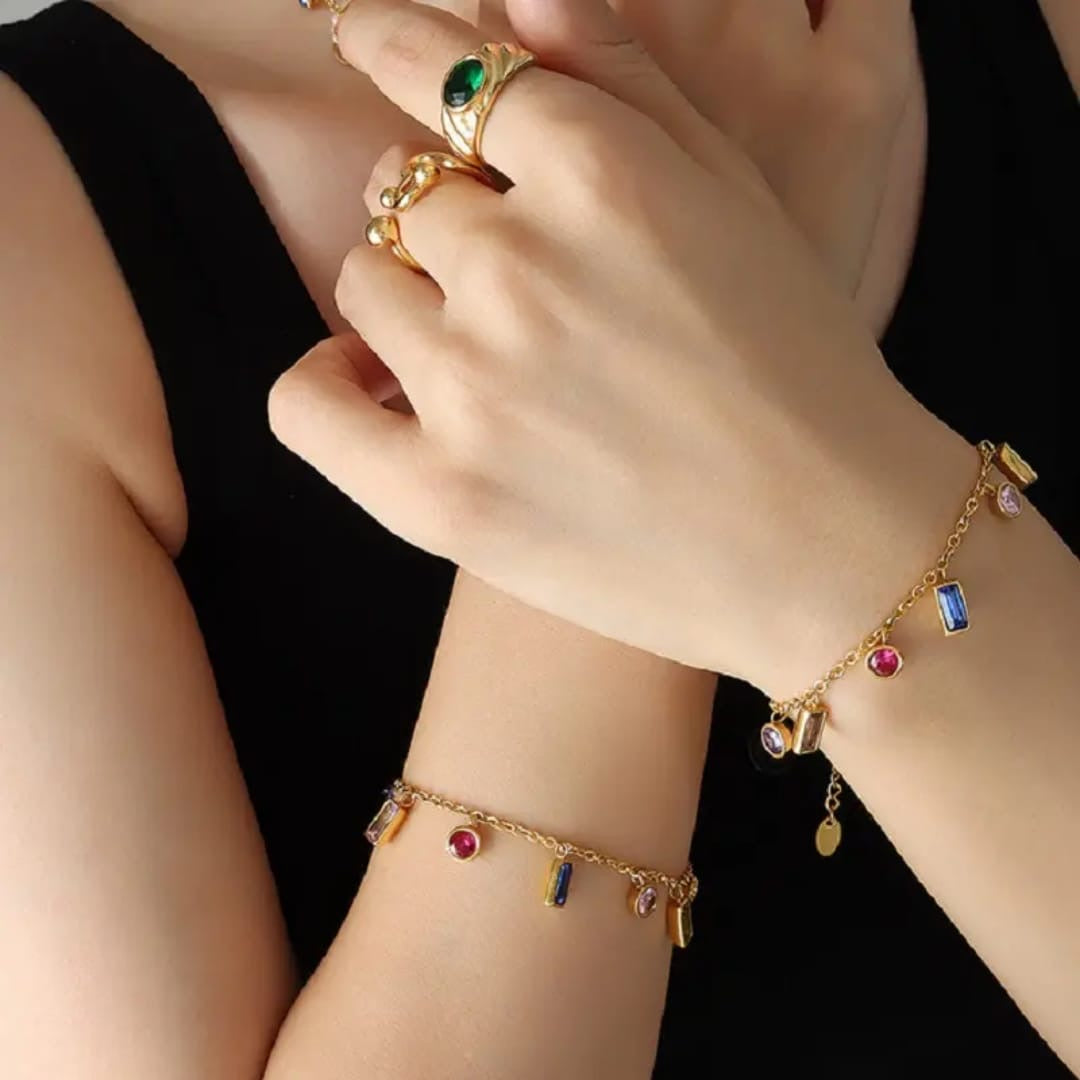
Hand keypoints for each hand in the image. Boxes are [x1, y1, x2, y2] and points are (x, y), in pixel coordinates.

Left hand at [269, 0, 965, 691]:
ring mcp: (474, 387)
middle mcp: (524, 268)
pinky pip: (306, 403)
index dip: (395, 48)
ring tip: (489, 358)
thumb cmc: (801, 371)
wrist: (826, 547)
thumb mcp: (738, 199)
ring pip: (362, 286)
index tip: (364, 37)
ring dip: (408, 303)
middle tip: (516, 282)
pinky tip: (368, 385)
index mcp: (605, 176)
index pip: (447, 72)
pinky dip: (325, 384)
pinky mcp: (440, 496)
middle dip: (444, 221)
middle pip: (401, 194)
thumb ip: (624, 80)